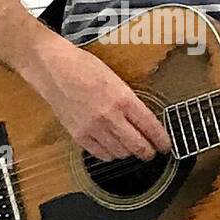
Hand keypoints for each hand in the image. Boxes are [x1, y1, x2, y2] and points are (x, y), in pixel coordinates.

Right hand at [35, 42, 171, 161]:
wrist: (53, 68)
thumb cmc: (82, 66)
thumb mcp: (114, 78)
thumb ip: (128, 100)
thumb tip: (143, 120)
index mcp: (123, 98)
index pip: (150, 127)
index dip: (161, 140)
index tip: (166, 145)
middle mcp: (110, 116)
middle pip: (137, 146)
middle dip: (148, 152)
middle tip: (151, 152)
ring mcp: (93, 127)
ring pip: (120, 153)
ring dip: (128, 152)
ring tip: (129, 147)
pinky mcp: (78, 134)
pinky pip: (100, 154)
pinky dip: (109, 154)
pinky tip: (111, 147)